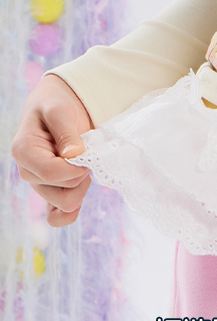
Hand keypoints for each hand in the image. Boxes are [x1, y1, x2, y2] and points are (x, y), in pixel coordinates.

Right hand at [11, 74, 93, 227]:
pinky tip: (81, 196)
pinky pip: (57, 216)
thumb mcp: (60, 109)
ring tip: (85, 166)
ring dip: (82, 188)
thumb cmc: (55, 104)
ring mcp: (39, 184)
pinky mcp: (50, 191)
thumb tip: (74, 154)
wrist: (56, 106)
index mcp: (24, 150)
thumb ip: (66, 132)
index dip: (75, 167)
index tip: (87, 154)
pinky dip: (70, 212)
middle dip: (81, 176)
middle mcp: (28, 171)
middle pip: (61, 192)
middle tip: (87, 156)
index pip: (51, 172)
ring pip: (65, 205)